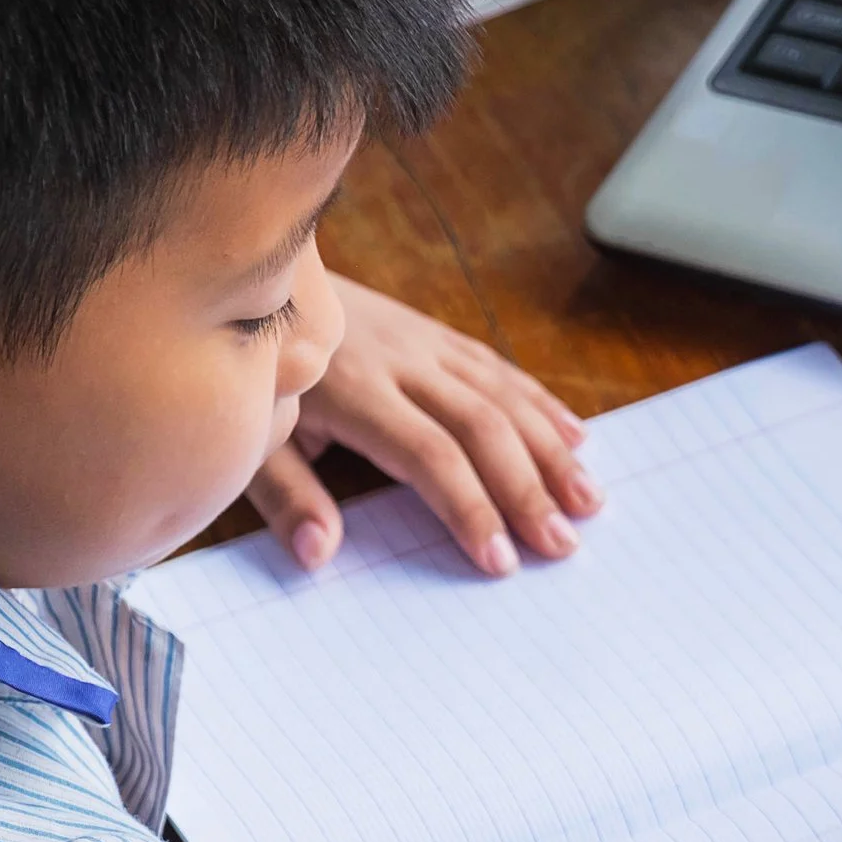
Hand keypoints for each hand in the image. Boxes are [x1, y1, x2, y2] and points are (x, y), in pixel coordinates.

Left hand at [246, 276, 600, 574]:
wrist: (255, 281)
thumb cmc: (254, 373)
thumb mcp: (251, 437)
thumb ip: (284, 495)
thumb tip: (319, 554)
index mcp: (356, 391)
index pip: (430, 455)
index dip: (470, 507)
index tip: (500, 559)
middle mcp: (403, 363)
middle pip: (483, 428)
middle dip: (529, 489)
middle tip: (564, 543)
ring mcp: (426, 344)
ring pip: (505, 398)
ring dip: (553, 451)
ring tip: (590, 501)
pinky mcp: (437, 336)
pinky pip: (501, 371)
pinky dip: (544, 407)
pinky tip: (578, 439)